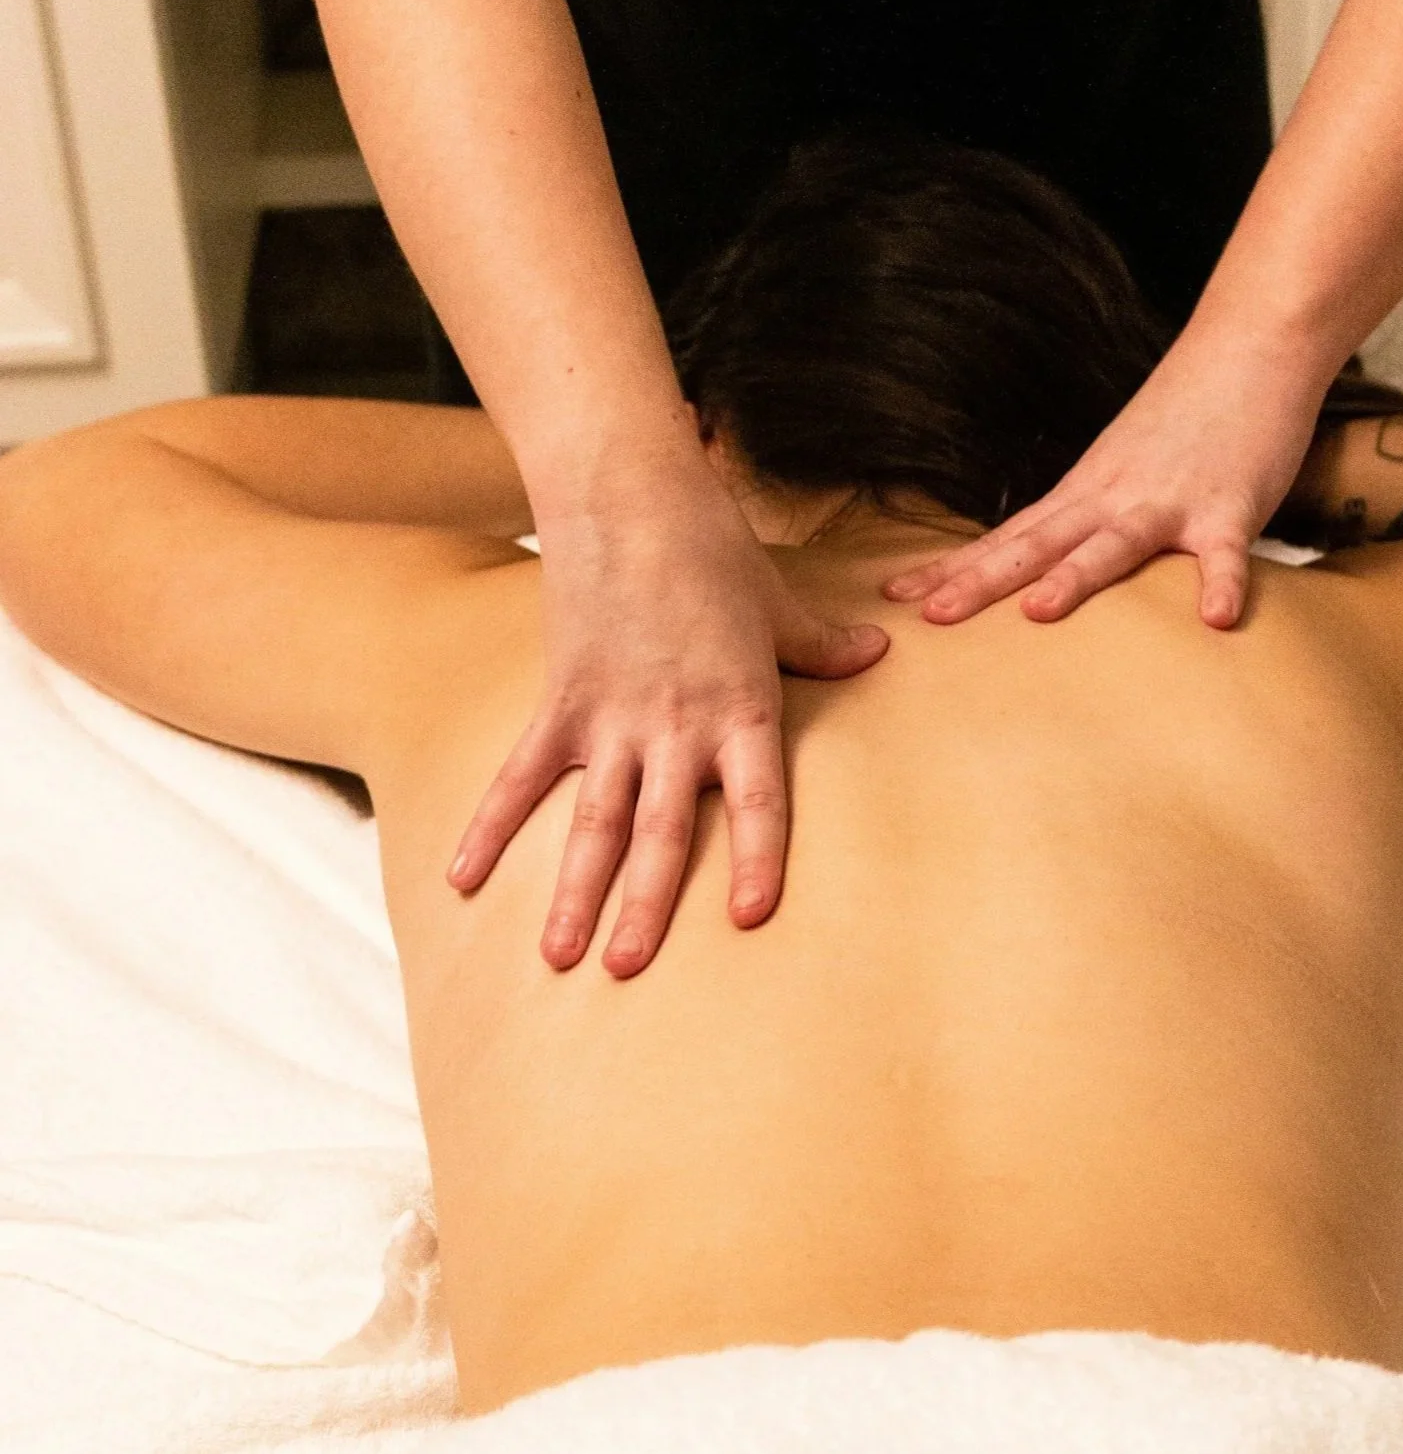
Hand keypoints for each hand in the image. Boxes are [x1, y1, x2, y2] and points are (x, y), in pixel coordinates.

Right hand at [447, 462, 887, 976]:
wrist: (630, 496)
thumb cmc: (713, 550)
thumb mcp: (780, 604)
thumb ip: (823, 645)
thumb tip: (877, 652)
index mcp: (740, 707)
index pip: (757, 799)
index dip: (754, 858)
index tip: (747, 917)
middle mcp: (675, 726)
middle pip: (661, 829)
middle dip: (645, 904)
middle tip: (628, 970)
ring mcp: (610, 718)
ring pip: (592, 818)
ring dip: (573, 889)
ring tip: (558, 956)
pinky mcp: (559, 701)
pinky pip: (520, 775)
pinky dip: (489, 826)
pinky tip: (462, 879)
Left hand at [884, 332, 1323, 628]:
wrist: (1249, 345)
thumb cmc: (1184, 416)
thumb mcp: (1117, 468)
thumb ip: (1084, 517)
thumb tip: (1043, 566)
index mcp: (1082, 492)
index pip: (1005, 537)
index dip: (953, 568)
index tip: (896, 595)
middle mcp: (1111, 497)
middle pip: (1037, 545)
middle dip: (982, 582)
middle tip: (931, 616)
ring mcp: (1168, 500)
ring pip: (1114, 544)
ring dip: (1077, 577)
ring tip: (1038, 613)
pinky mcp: (1229, 506)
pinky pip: (1224, 553)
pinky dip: (1220, 583)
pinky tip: (1215, 620)